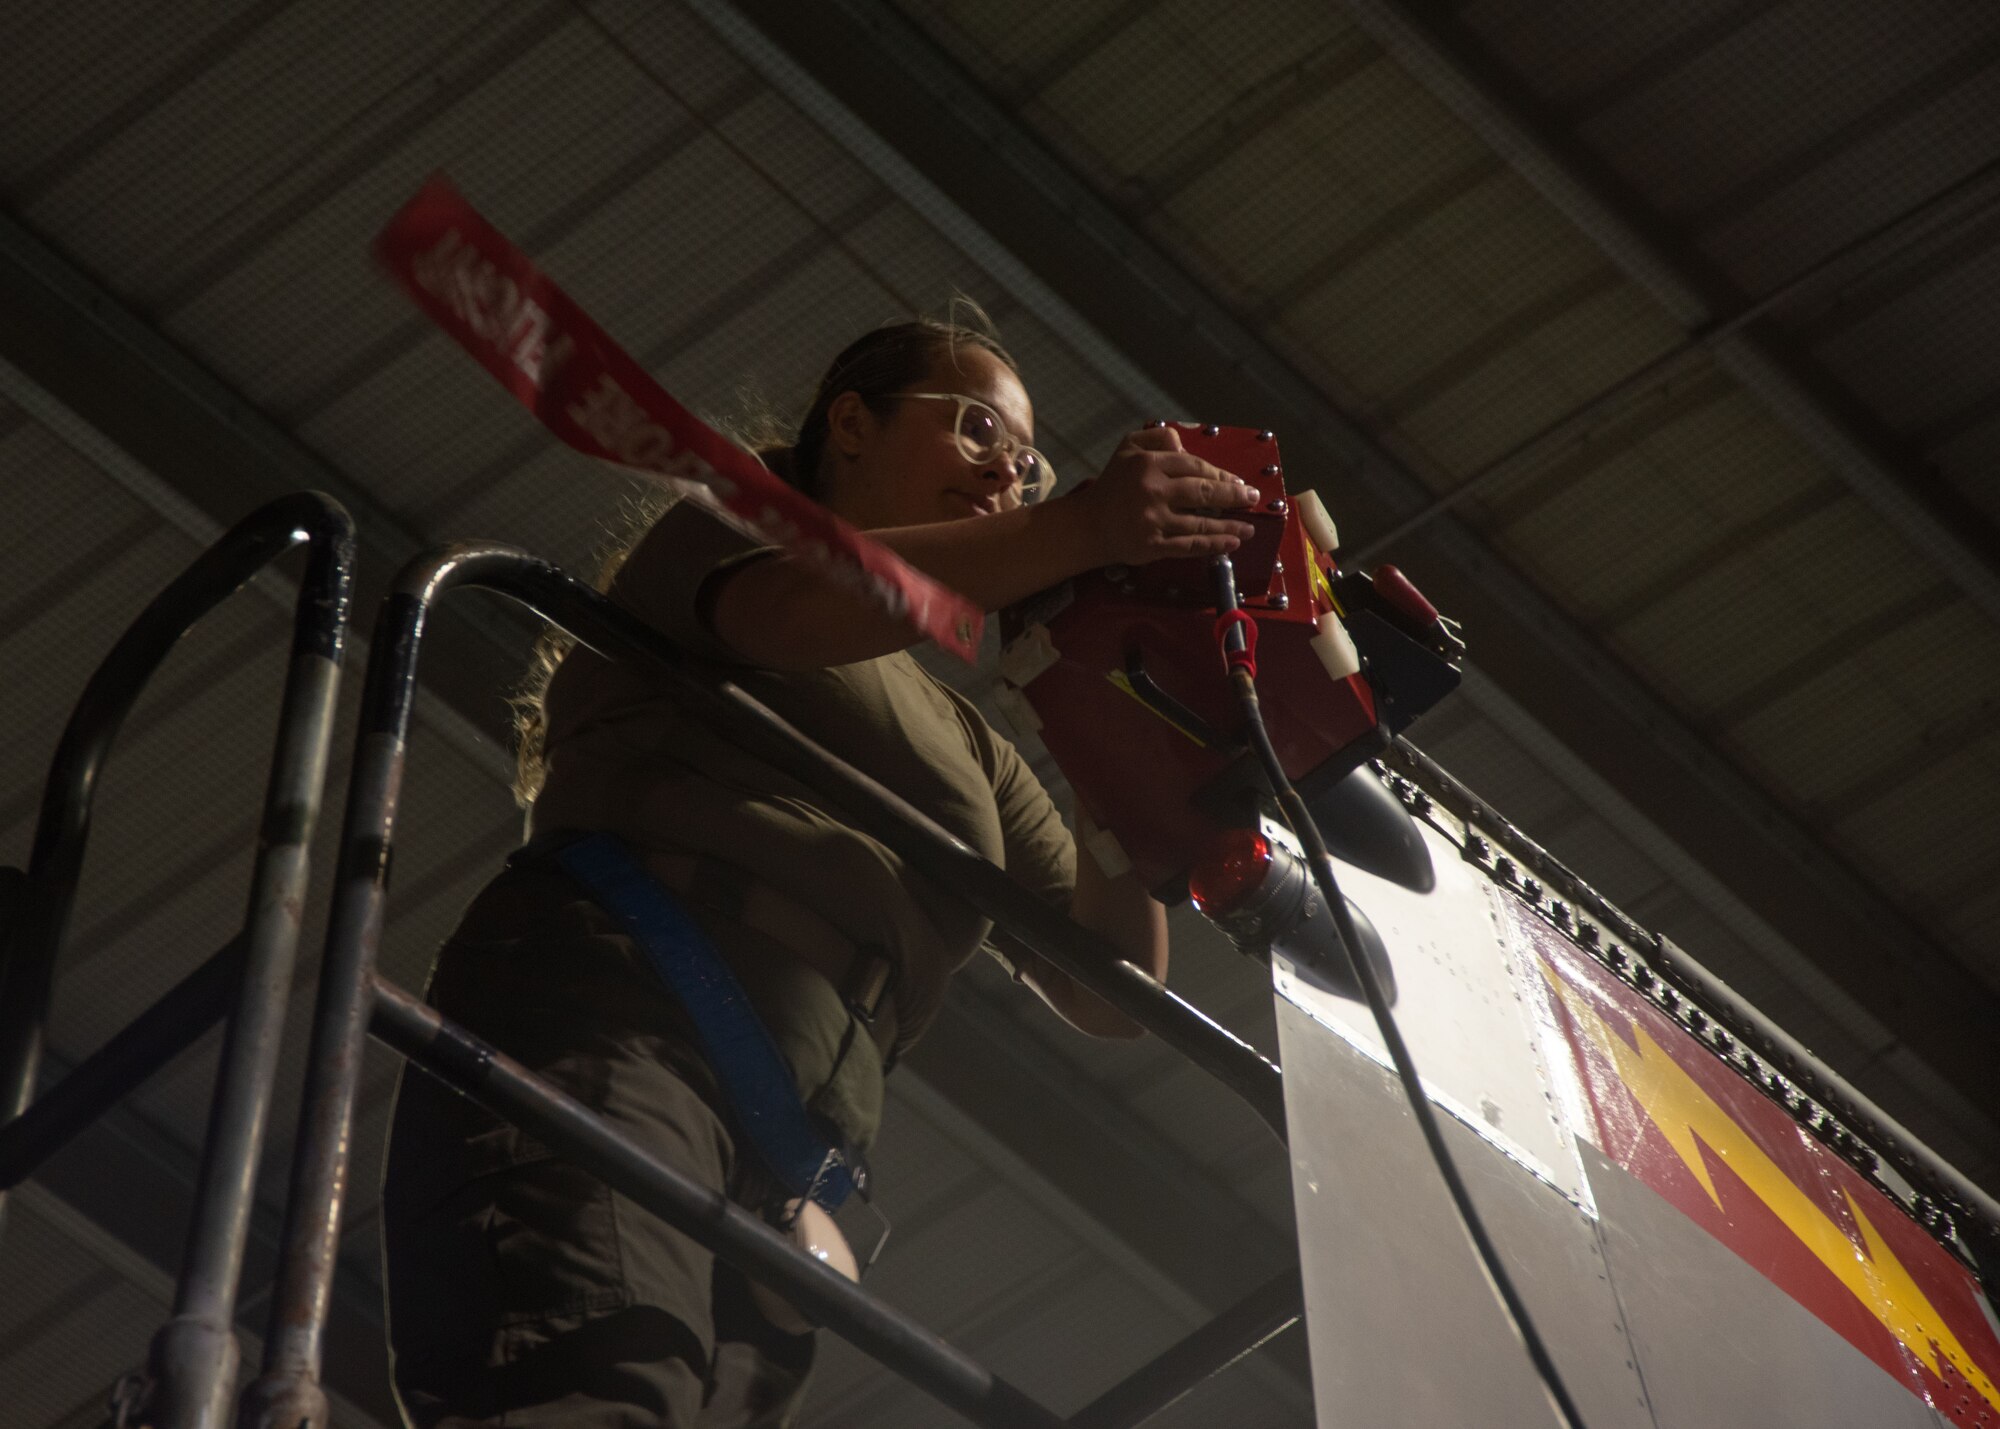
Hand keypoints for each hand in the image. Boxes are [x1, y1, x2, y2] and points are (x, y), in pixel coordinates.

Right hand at [1069, 425, 1260, 566]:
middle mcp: (1152, 490)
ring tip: (1249, 526)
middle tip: (1252, 499)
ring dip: (1230, 525)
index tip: (1239, 482)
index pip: (1195, 466)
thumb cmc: (1113, 485)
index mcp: (1148, 463)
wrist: (1088, 525)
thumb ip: (1157, 436)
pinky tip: (1231, 542)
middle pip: (1203, 492)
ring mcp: (1152, 520)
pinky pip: (1189, 546)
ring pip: (1201, 523)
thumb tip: (1186, 445)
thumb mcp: (1128, 447)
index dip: (1221, 475)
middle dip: (1234, 497)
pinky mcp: (1152, 546)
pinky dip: (1213, 545)